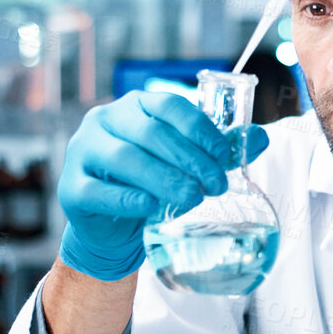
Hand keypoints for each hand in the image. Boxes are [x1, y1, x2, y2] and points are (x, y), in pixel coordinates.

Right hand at [56, 91, 269, 280]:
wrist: (110, 227)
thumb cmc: (149, 184)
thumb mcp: (183, 164)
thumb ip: (218, 150)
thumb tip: (261, 138)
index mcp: (134, 106)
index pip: (169, 106)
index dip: (200, 130)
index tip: (224, 158)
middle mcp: (103, 121)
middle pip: (150, 133)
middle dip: (189, 159)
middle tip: (217, 185)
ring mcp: (82, 152)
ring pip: (125, 159)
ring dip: (164, 178)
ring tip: (194, 197)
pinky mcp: (71, 187)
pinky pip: (99, 190)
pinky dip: (128, 198)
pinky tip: (152, 206)